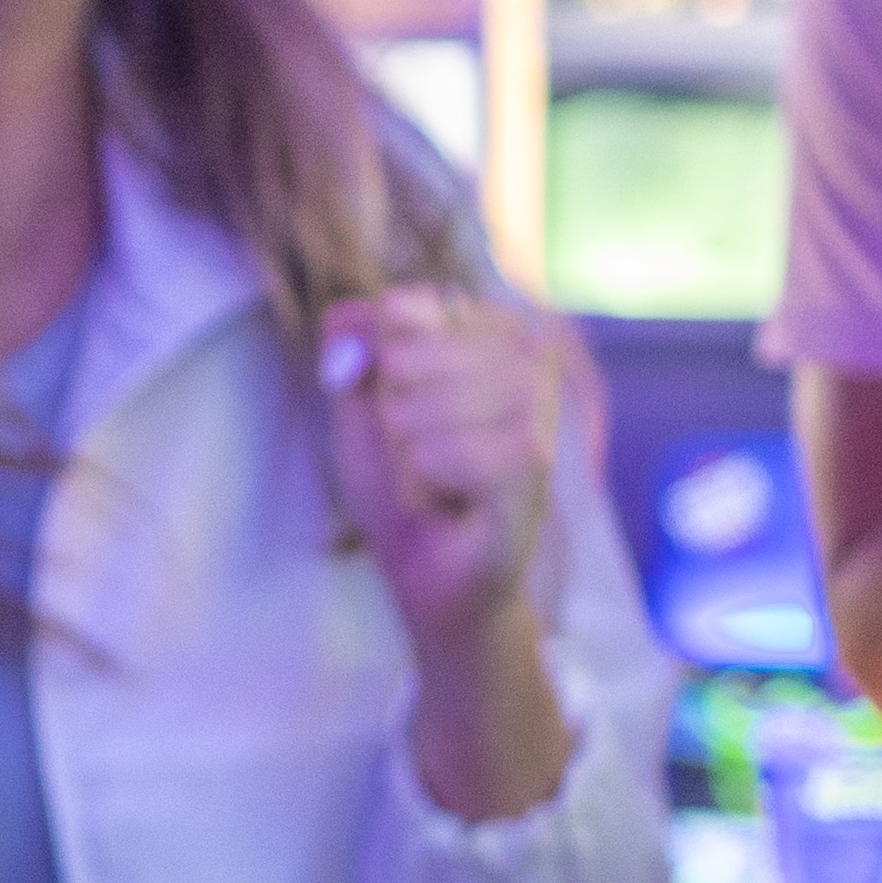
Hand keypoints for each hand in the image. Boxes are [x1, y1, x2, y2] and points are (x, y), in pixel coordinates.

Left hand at [313, 291, 575, 647]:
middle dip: (391, 415)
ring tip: (436, 478)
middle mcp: (526, 356)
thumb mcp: (361, 410)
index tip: (399, 406)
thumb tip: (343, 325)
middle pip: (407, 355)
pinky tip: (454, 499)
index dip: (377, 363)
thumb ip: (349, 352)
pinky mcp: (534, 460)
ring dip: (410, 453)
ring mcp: (538, 406)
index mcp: (488, 330)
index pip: (400, 307)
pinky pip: (443, 453)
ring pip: (427, 403)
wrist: (436, 575)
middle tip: (420, 455)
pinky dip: (428, 482)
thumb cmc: (405, 488)